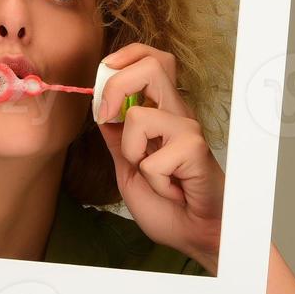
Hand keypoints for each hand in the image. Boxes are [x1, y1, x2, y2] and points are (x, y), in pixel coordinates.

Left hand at [95, 43, 223, 272]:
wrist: (194, 234)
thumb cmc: (169, 205)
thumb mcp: (129, 168)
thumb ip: (117, 139)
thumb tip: (99, 109)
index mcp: (161, 113)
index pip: (150, 60)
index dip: (123, 59)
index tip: (102, 84)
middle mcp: (177, 115)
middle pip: (153, 64)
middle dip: (117, 85)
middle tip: (107, 115)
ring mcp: (188, 131)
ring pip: (139, 116)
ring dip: (131, 151)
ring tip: (149, 173)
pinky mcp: (195, 151)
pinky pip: (151, 158)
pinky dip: (152, 180)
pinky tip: (169, 190)